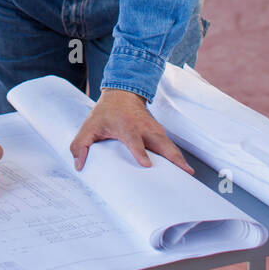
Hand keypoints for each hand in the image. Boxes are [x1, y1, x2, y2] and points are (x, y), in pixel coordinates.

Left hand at [70, 89, 194, 175]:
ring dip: (179, 159)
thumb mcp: (89, 125)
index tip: (147, 164)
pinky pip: (170, 147)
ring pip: (169, 145)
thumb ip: (81, 145)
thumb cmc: (106, 112)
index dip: (140, 152)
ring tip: (189, 175)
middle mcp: (143, 128)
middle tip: (184, 172)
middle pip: (161, 143)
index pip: (134, 141)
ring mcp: (154, 130)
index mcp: (126, 127)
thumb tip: (79, 165)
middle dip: (172, 157)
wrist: (122, 94)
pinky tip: (185, 170)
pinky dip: (178, 157)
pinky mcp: (159, 133)